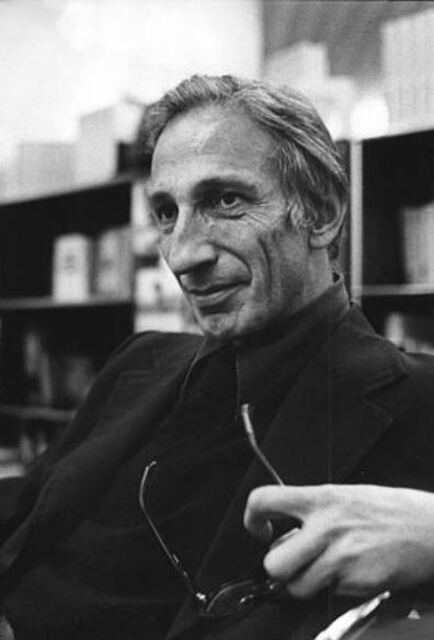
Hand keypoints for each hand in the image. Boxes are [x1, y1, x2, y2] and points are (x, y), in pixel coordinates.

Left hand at [244, 484, 433, 598]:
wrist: (430, 528)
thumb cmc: (388, 509)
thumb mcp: (344, 495)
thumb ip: (310, 511)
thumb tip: (283, 534)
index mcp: (321, 498)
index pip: (264, 500)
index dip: (251, 519)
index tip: (259, 529)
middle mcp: (327, 526)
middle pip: (273, 563)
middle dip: (280, 568)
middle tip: (294, 561)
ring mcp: (343, 557)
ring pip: (297, 587)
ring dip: (306, 583)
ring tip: (326, 567)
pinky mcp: (359, 582)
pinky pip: (329, 595)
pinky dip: (335, 589)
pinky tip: (352, 572)